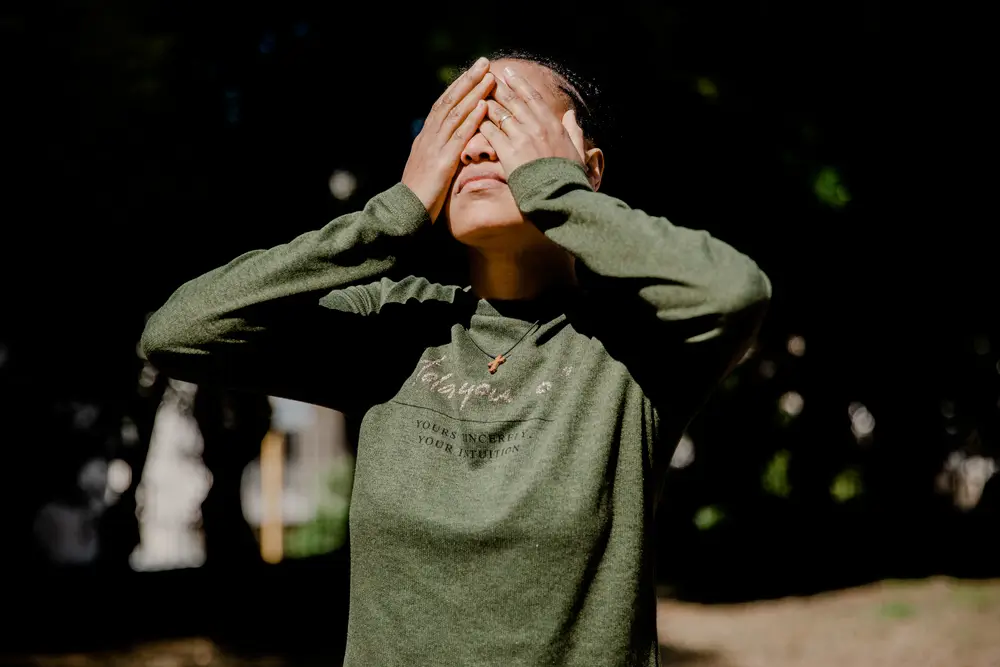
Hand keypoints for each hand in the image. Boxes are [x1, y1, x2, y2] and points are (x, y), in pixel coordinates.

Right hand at [402, 58, 494, 221]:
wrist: (404, 213)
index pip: (443, 104)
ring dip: (473, 94)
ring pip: (455, 114)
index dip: (459, 86)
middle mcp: (429, 137)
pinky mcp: (442, 162)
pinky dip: (471, 120)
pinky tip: (483, 107)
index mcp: (426, 137)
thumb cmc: (420, 194)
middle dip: (468, 80)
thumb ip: (440, 152)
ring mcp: (434, 148)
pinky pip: (459, 137)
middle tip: (484, 62)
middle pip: (450, 102)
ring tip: (488, 77)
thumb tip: (453, 144)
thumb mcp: (429, 167)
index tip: (474, 71)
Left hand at [479, 66, 586, 176]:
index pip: (533, 97)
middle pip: (512, 101)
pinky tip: (472, 118)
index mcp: (553, 125)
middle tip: (485, 77)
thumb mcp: (577, 151)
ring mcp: (521, 138)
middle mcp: (536, 127)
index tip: (509, 72)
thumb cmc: (569, 177)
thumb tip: (571, 115)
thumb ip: (574, 131)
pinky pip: (490, 132)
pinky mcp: (507, 152)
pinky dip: (480, 123)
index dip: (519, 83)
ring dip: (486, 103)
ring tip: (474, 96)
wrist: (559, 196)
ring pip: (498, 113)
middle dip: (497, 87)